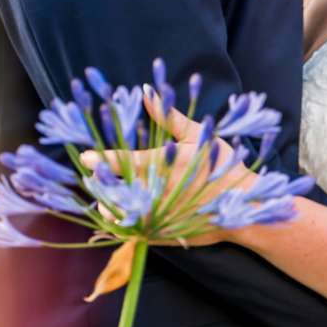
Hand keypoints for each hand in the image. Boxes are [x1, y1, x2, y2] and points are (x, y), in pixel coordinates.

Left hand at [80, 128, 252, 242]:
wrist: (242, 206)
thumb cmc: (221, 166)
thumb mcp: (198, 135)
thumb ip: (169, 116)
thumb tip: (146, 91)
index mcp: (161, 164)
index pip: (121, 161)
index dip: (100, 159)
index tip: (84, 157)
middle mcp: (155, 191)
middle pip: (113, 188)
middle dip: (99, 182)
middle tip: (92, 176)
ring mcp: (156, 216)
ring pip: (118, 212)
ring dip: (107, 203)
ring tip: (103, 196)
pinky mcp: (160, 235)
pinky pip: (130, 232)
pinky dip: (121, 223)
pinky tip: (117, 214)